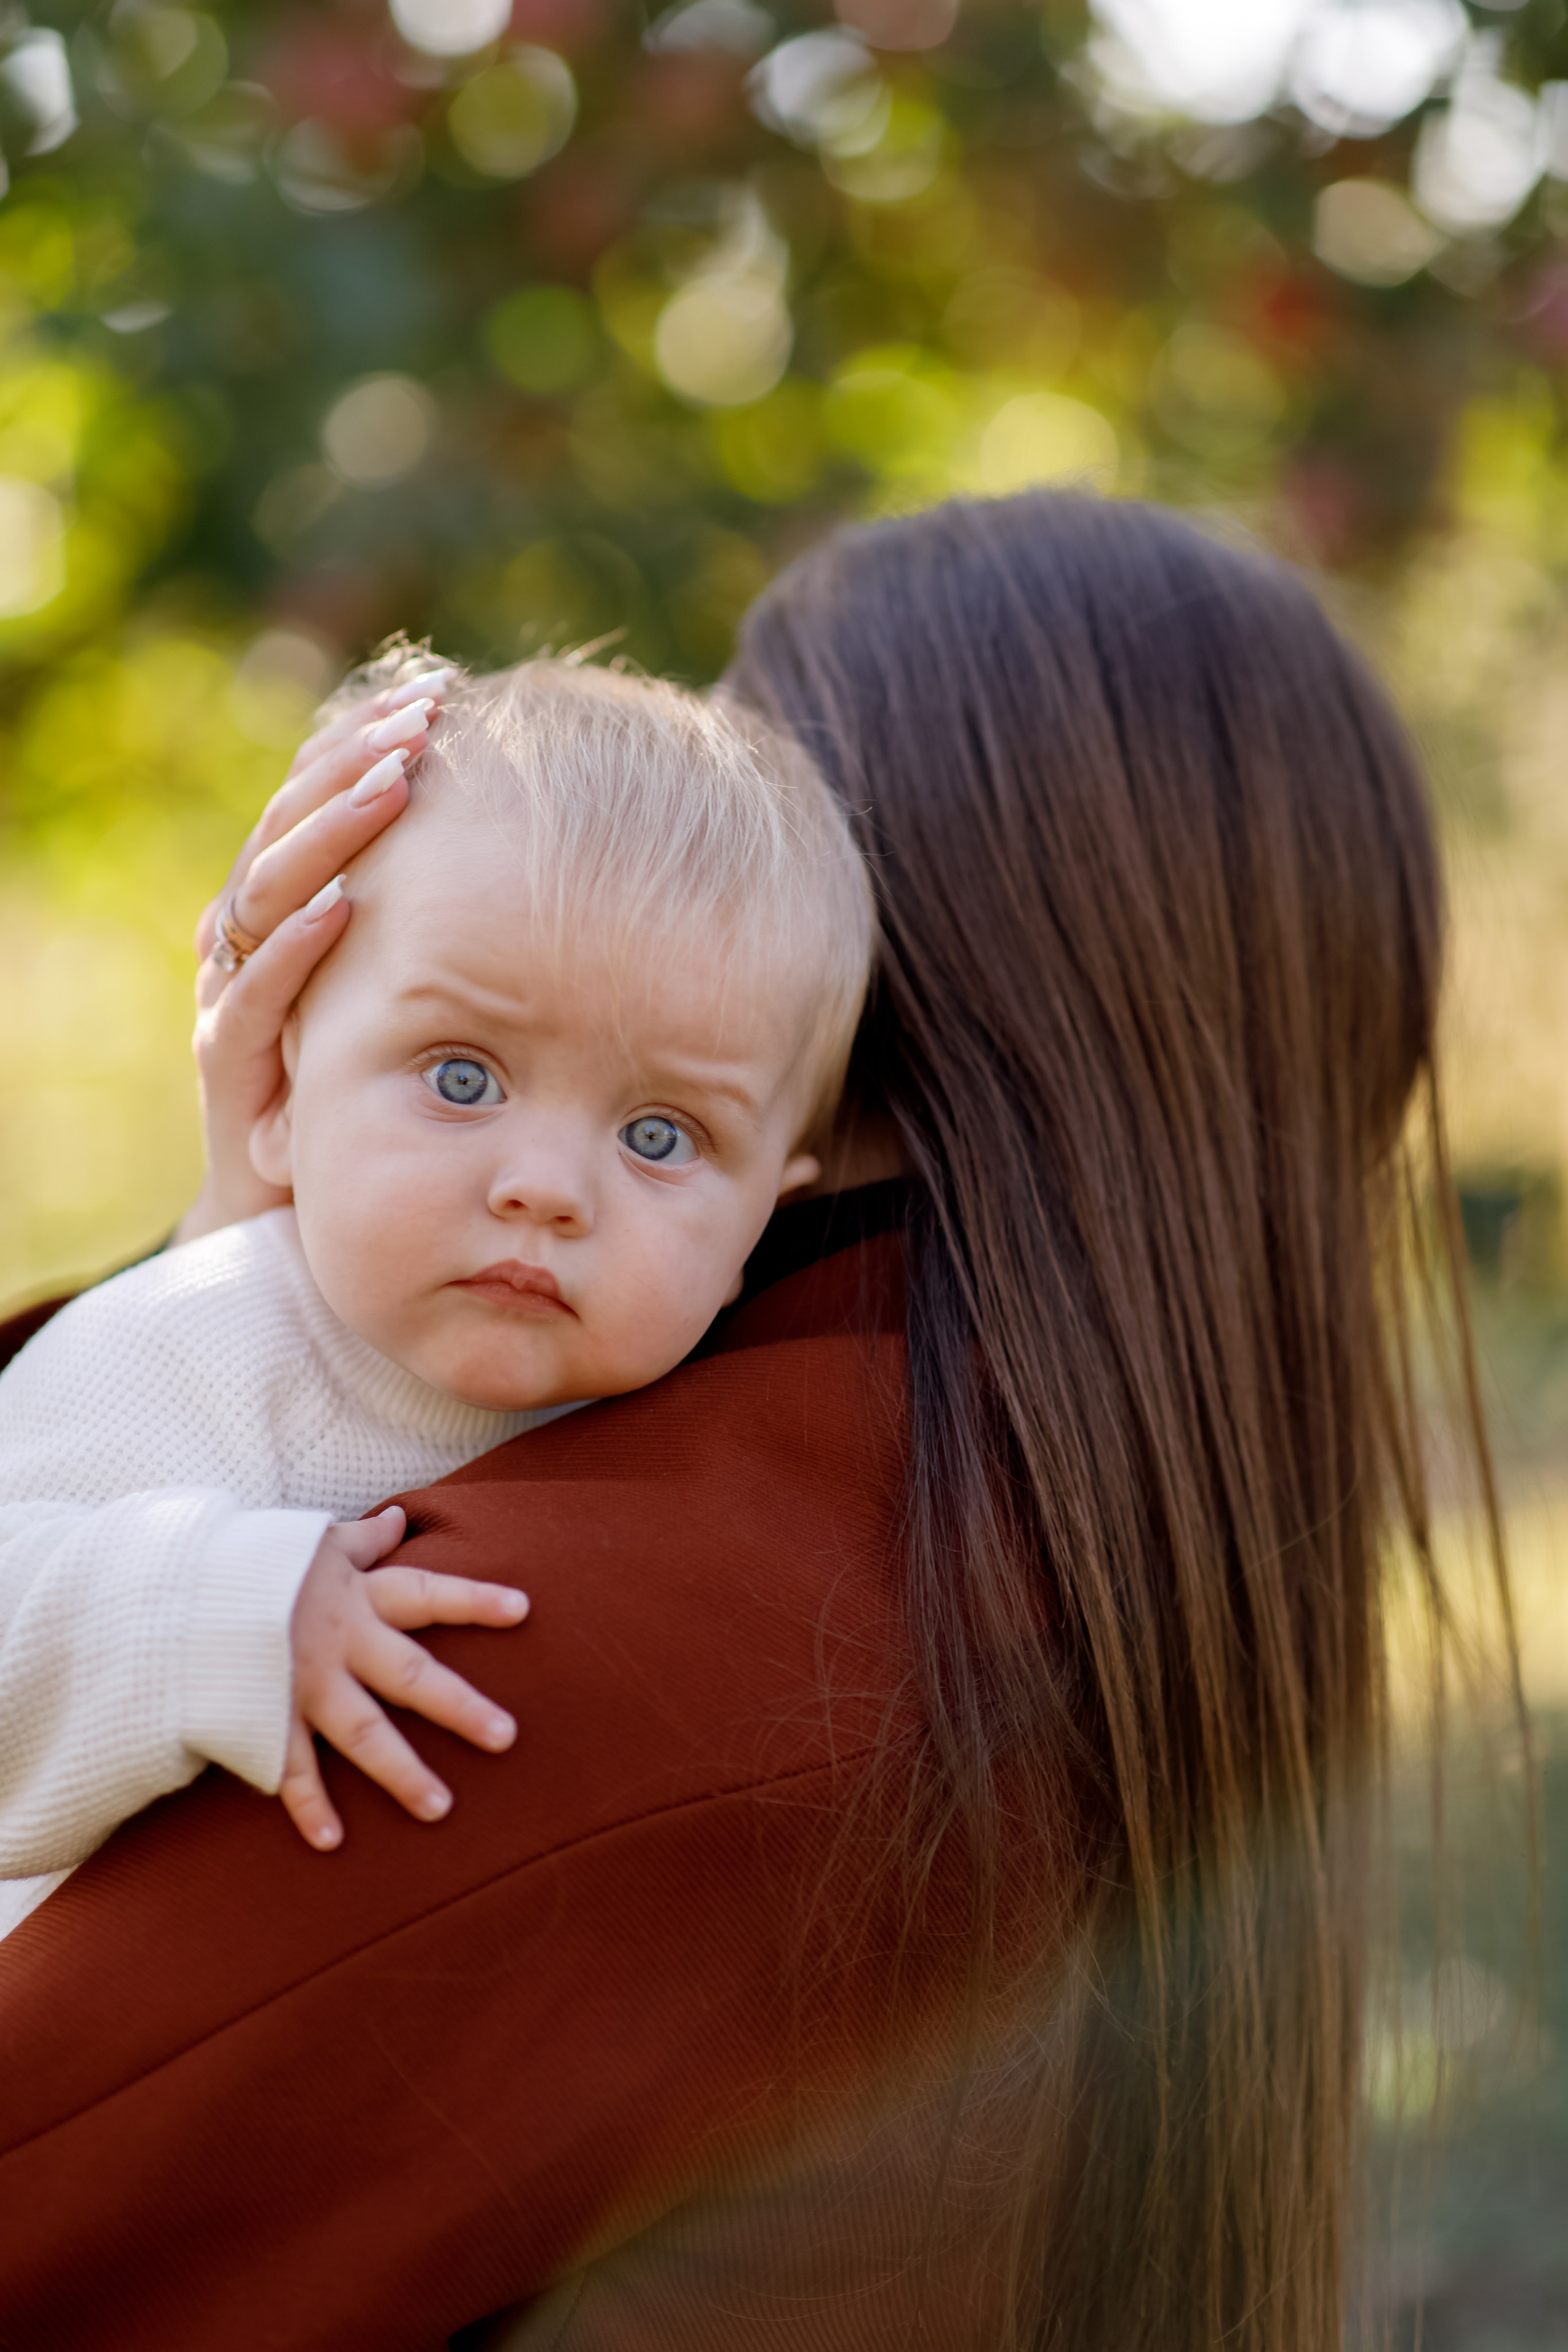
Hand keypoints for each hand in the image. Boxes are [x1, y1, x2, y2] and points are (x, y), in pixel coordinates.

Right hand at [178, 662, 456, 1245]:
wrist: (318, 1228)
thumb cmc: (398, 1106)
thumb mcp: (446, 1005)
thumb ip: (477, 942)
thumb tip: (578, 855)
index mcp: (309, 913)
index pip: (324, 803)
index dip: (368, 742)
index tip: (436, 691)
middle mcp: (265, 944)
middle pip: (291, 826)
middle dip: (354, 764)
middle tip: (422, 717)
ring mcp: (243, 1001)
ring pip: (264, 893)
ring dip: (329, 834)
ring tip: (393, 782)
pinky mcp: (233, 1071)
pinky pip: (251, 1000)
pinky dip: (295, 948)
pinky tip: (341, 906)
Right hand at [281, 1505, 526, 1851]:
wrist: (170, 1592)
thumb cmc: (251, 1561)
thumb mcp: (312, 1542)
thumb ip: (362, 1540)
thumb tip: (399, 1519)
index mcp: (354, 1596)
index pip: (425, 1593)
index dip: (473, 1599)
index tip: (523, 1609)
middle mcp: (337, 1643)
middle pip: (410, 1675)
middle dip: (459, 1706)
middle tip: (507, 1736)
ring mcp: (301, 1685)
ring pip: (361, 1733)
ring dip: (401, 1773)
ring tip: (441, 1808)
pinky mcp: (262, 1718)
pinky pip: (290, 1768)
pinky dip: (309, 1805)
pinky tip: (333, 1842)